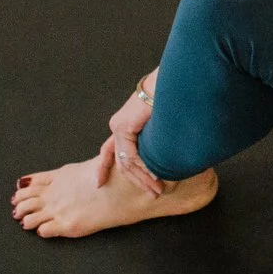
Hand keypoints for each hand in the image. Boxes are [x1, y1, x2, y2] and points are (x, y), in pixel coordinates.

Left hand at [107, 70, 164, 196]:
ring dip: (144, 178)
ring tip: (157, 190)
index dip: (104, 167)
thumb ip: (158, 137)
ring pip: (127, 161)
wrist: (173, 80)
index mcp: (125, 122)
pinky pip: (132, 155)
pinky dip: (144, 169)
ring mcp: (120, 125)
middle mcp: (119, 125)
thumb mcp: (162, 122)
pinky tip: (156, 178)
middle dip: (136, 180)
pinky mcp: (124, 126)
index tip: (99, 183)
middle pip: (121, 160)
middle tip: (150, 193)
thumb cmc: (174, 96)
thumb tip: (166, 153)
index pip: (110, 149)